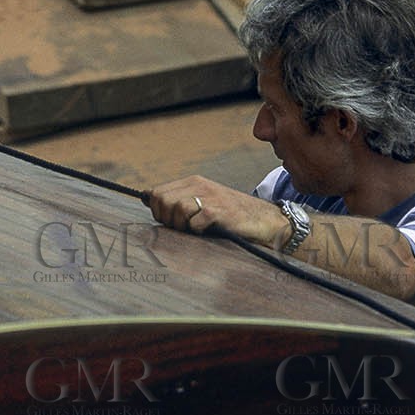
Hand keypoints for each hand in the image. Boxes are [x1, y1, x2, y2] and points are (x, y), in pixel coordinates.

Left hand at [143, 175, 286, 247]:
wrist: (266, 221)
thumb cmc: (232, 216)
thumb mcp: (204, 202)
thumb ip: (179, 201)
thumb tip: (147, 199)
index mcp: (193, 182)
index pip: (156, 193)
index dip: (157, 211)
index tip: (170, 222)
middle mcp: (199, 185)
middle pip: (162, 201)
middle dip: (167, 219)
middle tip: (183, 228)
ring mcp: (209, 197)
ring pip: (176, 210)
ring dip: (183, 226)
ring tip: (197, 230)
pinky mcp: (219, 211)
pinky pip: (194, 223)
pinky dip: (198, 231)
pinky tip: (210, 231)